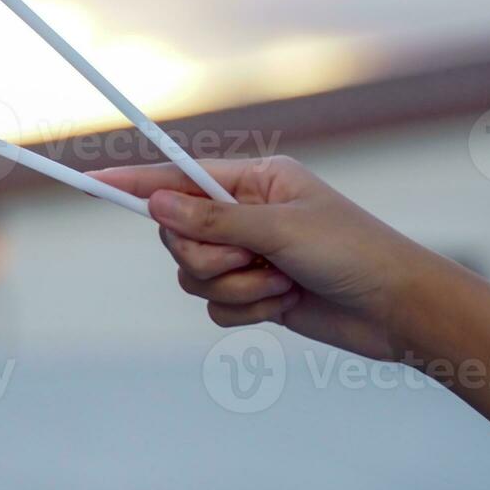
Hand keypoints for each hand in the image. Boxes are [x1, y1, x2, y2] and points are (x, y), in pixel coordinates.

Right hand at [90, 156, 434, 361]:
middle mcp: (245, 214)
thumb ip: (212, 220)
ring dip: (235, 286)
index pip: (179, 177)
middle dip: (210, 256)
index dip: (133, 182)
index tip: (91, 181)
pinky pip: (213, 306)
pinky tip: (285, 305)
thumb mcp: (280, 230)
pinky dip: (246, 310)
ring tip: (281, 283)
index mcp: (254, 180)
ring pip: (192, 276)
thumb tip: (156, 204)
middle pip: (177, 236)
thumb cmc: (354, 254)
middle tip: (253, 259)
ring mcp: (247, 255)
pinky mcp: (252, 293)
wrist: (399, 312)